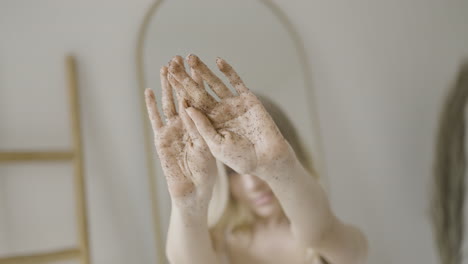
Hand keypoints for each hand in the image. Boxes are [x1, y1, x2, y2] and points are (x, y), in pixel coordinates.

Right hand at [145, 56, 216, 208]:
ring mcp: (173, 130)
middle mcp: (187, 124)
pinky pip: (156, 119)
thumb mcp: (207, 148)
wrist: (192, 192)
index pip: (199, 98)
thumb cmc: (206, 173)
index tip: (197, 65)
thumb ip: (200, 128)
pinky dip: (152, 106)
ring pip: (169, 103)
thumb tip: (192, 106)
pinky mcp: (161, 139)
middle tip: (178, 58)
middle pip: (183, 96)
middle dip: (180, 78)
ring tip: (164, 68)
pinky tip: (149, 91)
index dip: (197, 82)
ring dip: (166, 86)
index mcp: (201, 125)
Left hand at [167, 54, 295, 177]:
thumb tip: (187, 107)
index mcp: (209, 124)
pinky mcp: (248, 100)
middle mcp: (219, 112)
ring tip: (190, 57)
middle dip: (186, 77)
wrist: (267, 159)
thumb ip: (202, 126)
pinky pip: (237, 83)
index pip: (190, 104)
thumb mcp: (216, 144)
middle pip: (199, 91)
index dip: (179, 90)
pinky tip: (218, 61)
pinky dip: (229, 72)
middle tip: (173, 63)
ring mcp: (233, 105)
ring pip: (215, 84)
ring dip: (203, 71)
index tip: (168, 77)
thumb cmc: (241, 158)